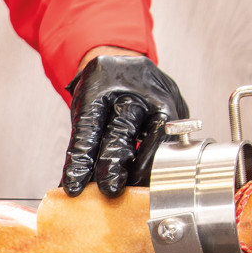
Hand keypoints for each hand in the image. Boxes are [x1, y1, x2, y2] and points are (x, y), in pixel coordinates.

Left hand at [61, 54, 187, 197]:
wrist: (127, 62)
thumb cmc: (103, 92)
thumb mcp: (86, 110)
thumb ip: (82, 147)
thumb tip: (76, 186)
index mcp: (100, 89)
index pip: (88, 128)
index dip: (81, 160)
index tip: (74, 186)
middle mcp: (132, 92)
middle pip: (121, 131)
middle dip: (113, 164)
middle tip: (108, 189)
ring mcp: (158, 99)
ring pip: (153, 137)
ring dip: (141, 168)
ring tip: (130, 189)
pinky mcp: (178, 110)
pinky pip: (170, 141)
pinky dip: (158, 163)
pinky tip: (148, 179)